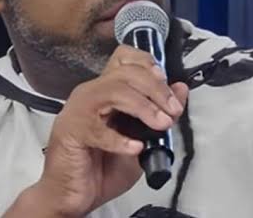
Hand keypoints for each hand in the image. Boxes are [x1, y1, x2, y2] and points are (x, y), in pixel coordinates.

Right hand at [7, 45, 188, 216]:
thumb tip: (181, 90)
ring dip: (144, 107)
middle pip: (126, 73)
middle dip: (156, 89)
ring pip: (115, 91)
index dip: (147, 63)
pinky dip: (121, 139)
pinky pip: (99, 129)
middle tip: (172, 110)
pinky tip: (135, 147)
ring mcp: (79, 110)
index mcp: (106, 90)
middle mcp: (91, 93)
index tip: (166, 81)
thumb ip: (159, 113)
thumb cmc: (101, 167)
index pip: (124, 57)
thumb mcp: (141, 139)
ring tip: (160, 125)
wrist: (71, 195)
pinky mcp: (72, 131)